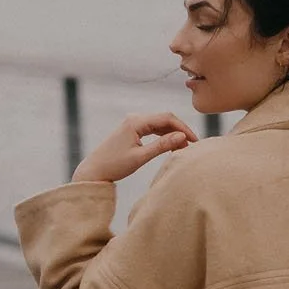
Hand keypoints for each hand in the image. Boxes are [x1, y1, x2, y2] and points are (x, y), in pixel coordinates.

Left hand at [72, 111, 196, 183]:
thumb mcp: (140, 157)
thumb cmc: (114, 165)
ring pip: (160, 124)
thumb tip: (182, 137)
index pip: (167, 118)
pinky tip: (172, 146)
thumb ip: (162, 146)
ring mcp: (133, 123)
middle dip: (180, 131)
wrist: (94, 171)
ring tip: (184, 148)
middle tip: (193, 146)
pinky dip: (164, 136)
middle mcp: (135, 118)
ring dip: (173, 134)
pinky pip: (153, 129)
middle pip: (165, 119)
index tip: (195, 141)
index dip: (184, 128)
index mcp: (136, 121)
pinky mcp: (132, 130)